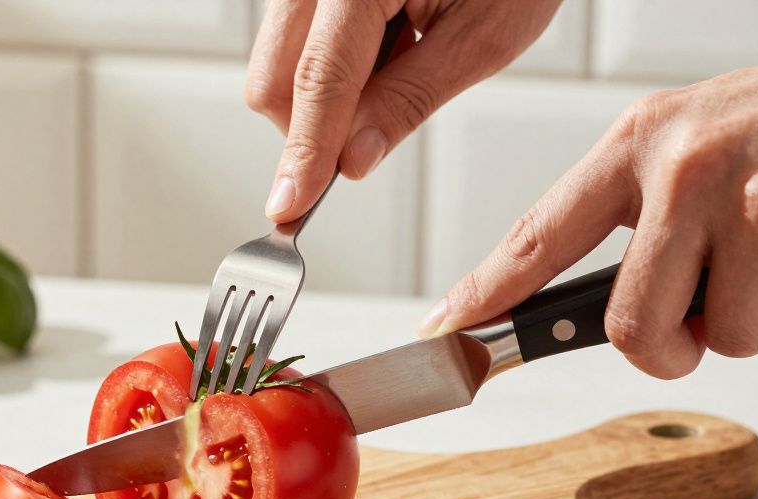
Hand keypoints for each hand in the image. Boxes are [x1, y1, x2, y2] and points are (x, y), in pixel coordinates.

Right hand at [247, 0, 561, 220]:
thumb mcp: (484, 34)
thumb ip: (409, 99)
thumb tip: (353, 159)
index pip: (318, 81)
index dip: (304, 153)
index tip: (291, 205)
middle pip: (273, 79)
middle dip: (310, 127)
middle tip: (372, 134)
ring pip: (277, 65)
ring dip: (326, 96)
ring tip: (400, 62)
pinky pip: (294, 44)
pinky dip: (331, 68)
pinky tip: (384, 47)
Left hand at [419, 67, 757, 377]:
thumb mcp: (692, 141)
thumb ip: (637, 209)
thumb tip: (580, 301)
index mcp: (640, 143)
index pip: (536, 237)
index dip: (482, 295)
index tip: (442, 330)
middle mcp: (685, 169)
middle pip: (632, 326)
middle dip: (665, 348)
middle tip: (693, 326)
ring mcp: (753, 203)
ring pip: (721, 336)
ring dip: (745, 323)